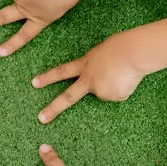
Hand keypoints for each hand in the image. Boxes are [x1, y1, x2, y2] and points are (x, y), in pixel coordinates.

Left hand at [32, 32, 148, 122]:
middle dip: (53, 108)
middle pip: (68, 97)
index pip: (62, 72)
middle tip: (40, 119)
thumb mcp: (102, 53)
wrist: (132, 53)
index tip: (34, 83)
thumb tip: (103, 80)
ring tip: (123, 72)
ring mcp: (99, 90)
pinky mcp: (113, 97)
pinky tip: (128, 79)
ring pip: (107, 93)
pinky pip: (119, 94)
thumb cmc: (121, 46)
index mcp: (85, 65)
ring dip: (116, 84)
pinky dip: (124, 88)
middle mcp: (89, 80)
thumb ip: (96, 67)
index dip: (48, 78)